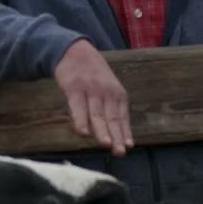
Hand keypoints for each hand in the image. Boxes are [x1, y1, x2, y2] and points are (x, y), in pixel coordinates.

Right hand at [54, 38, 132, 156]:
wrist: (75, 51)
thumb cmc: (92, 75)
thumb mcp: (108, 89)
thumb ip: (112, 109)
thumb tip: (119, 134)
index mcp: (117, 94)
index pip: (122, 117)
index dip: (124, 132)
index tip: (127, 147)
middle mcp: (107, 92)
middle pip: (112, 118)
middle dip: (116, 136)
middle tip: (119, 152)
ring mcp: (91, 90)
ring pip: (97, 114)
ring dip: (102, 130)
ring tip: (106, 145)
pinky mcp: (74, 88)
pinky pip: (77, 107)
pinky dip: (81, 120)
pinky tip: (83, 132)